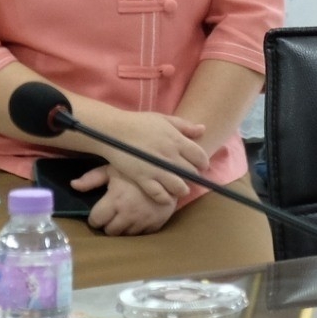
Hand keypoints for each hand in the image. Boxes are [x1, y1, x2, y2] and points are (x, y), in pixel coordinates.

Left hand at [79, 167, 178, 236]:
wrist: (170, 170)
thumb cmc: (138, 167)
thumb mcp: (114, 168)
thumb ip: (93, 178)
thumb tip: (73, 185)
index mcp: (115, 200)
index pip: (96, 221)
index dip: (96, 216)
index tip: (100, 211)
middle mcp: (127, 214)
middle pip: (109, 231)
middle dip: (108, 223)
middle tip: (113, 213)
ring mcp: (142, 222)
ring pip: (124, 236)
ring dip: (123, 227)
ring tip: (125, 215)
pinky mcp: (155, 225)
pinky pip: (141, 236)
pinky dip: (138, 229)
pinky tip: (138, 217)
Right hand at [89, 110, 211, 206]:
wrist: (113, 131)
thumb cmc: (139, 123)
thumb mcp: (164, 119)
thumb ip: (184, 126)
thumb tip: (203, 129)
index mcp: (176, 140)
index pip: (200, 157)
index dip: (203, 163)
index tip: (201, 166)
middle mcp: (170, 156)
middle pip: (191, 173)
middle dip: (192, 176)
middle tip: (188, 177)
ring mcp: (157, 168)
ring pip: (179, 187)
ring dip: (182, 189)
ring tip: (179, 188)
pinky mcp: (143, 179)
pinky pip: (160, 194)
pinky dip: (165, 198)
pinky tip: (166, 196)